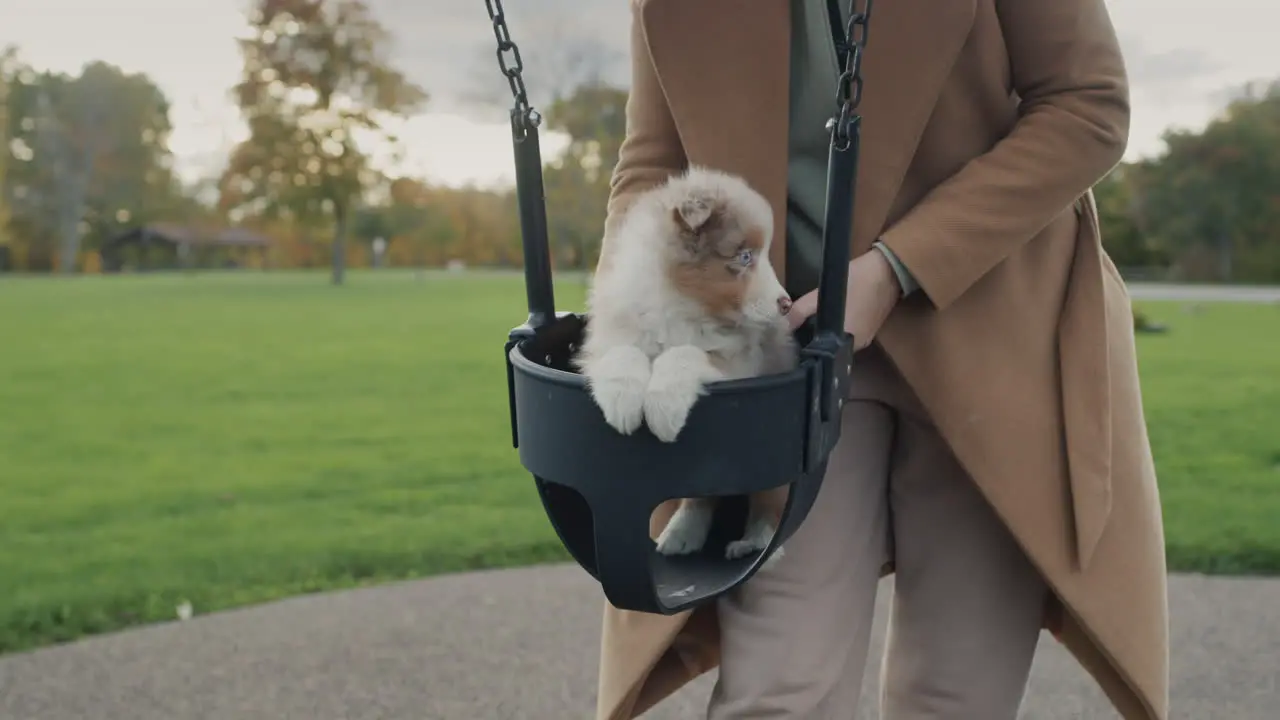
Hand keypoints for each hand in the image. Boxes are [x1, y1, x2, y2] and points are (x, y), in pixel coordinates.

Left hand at [786, 250, 901, 350]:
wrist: (889, 270)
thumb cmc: (857, 281)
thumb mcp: (823, 293)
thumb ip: (801, 311)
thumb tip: (785, 324)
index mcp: (844, 342)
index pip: (818, 353)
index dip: (804, 345)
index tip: (791, 338)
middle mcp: (857, 347)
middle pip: (829, 348)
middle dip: (814, 338)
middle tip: (799, 327)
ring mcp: (866, 340)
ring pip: (839, 341)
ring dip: (827, 333)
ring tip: (812, 321)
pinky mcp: (871, 331)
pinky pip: (849, 334)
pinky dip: (839, 328)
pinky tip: (832, 317)